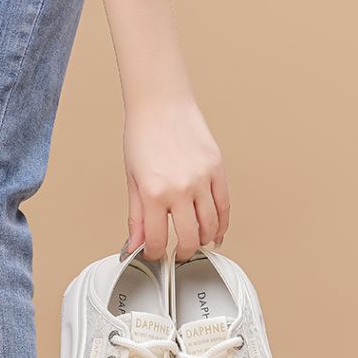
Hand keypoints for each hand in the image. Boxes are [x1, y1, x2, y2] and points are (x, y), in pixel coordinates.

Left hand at [123, 98, 229, 260]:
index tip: (154, 253)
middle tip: (178, 254)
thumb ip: (136, 216)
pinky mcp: (217, 169)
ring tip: (197, 242)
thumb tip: (134, 243)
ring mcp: (202, 179)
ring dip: (204, 239)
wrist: (161, 104)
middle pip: (189, 238)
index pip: (157, 240)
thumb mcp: (132, 179)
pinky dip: (222, 222)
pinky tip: (216, 231)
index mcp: (154, 193)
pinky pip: (224, 204)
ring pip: (211, 224)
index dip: (154, 253)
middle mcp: (181, 188)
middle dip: (182, 252)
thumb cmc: (143, 135)